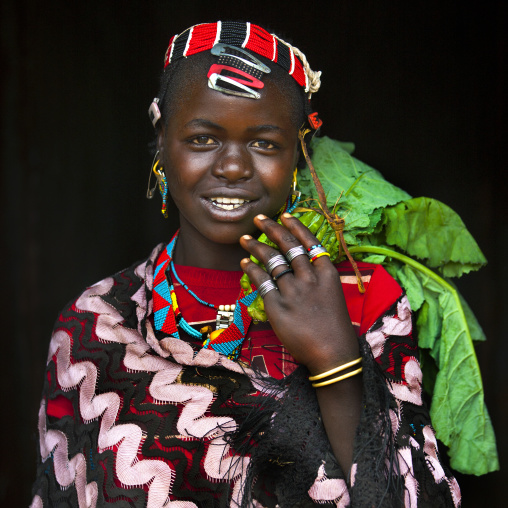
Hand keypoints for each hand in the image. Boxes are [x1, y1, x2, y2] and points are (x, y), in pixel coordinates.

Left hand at [240, 213, 359, 375]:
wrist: (332, 353)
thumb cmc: (335, 326)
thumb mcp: (333, 294)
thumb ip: (318, 276)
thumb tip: (299, 263)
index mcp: (327, 273)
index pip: (309, 241)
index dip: (295, 226)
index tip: (284, 215)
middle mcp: (309, 277)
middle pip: (287, 246)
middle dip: (271, 228)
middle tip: (258, 219)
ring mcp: (293, 291)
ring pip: (272, 260)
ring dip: (256, 246)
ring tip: (245, 239)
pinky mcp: (277, 306)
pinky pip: (261, 281)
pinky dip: (251, 269)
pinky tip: (244, 262)